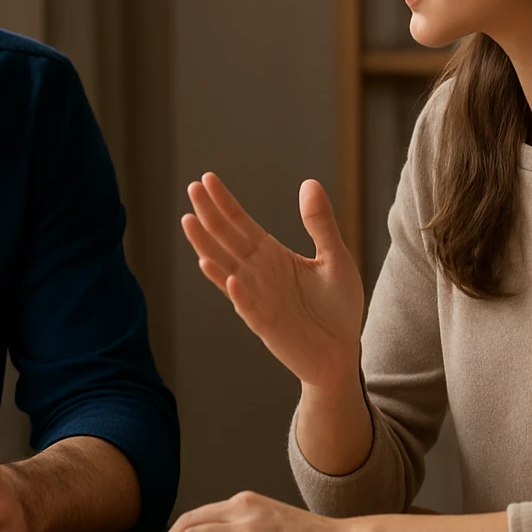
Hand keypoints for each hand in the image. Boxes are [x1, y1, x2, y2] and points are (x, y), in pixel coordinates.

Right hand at [182, 173, 364, 393]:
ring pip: (225, 268)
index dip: (224, 202)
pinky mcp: (265, 323)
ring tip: (190, 222)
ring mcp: (257, 297)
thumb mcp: (335, 257)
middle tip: (191, 189)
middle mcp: (258, 273)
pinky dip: (237, 291)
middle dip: (209, 214)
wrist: (341, 353)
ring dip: (207, 246)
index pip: (241, 223)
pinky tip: (227, 274)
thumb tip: (309, 183)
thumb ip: (321, 223)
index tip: (206, 179)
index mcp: (272, 254)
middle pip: (226, 239)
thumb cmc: (337, 307)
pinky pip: (247, 304)